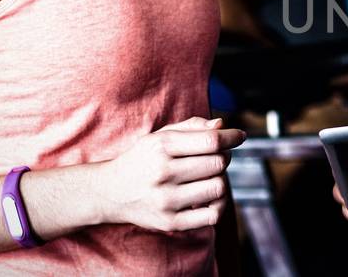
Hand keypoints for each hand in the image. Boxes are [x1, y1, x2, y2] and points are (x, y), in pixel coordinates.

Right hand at [94, 117, 245, 231]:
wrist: (109, 192)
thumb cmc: (142, 160)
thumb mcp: (159, 136)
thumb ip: (191, 127)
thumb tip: (222, 125)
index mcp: (161, 146)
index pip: (211, 141)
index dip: (232, 137)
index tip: (239, 136)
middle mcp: (162, 173)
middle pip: (218, 163)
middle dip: (224, 157)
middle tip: (217, 157)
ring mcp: (166, 200)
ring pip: (219, 188)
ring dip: (221, 180)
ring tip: (209, 176)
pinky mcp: (170, 222)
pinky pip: (213, 215)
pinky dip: (218, 204)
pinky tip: (209, 197)